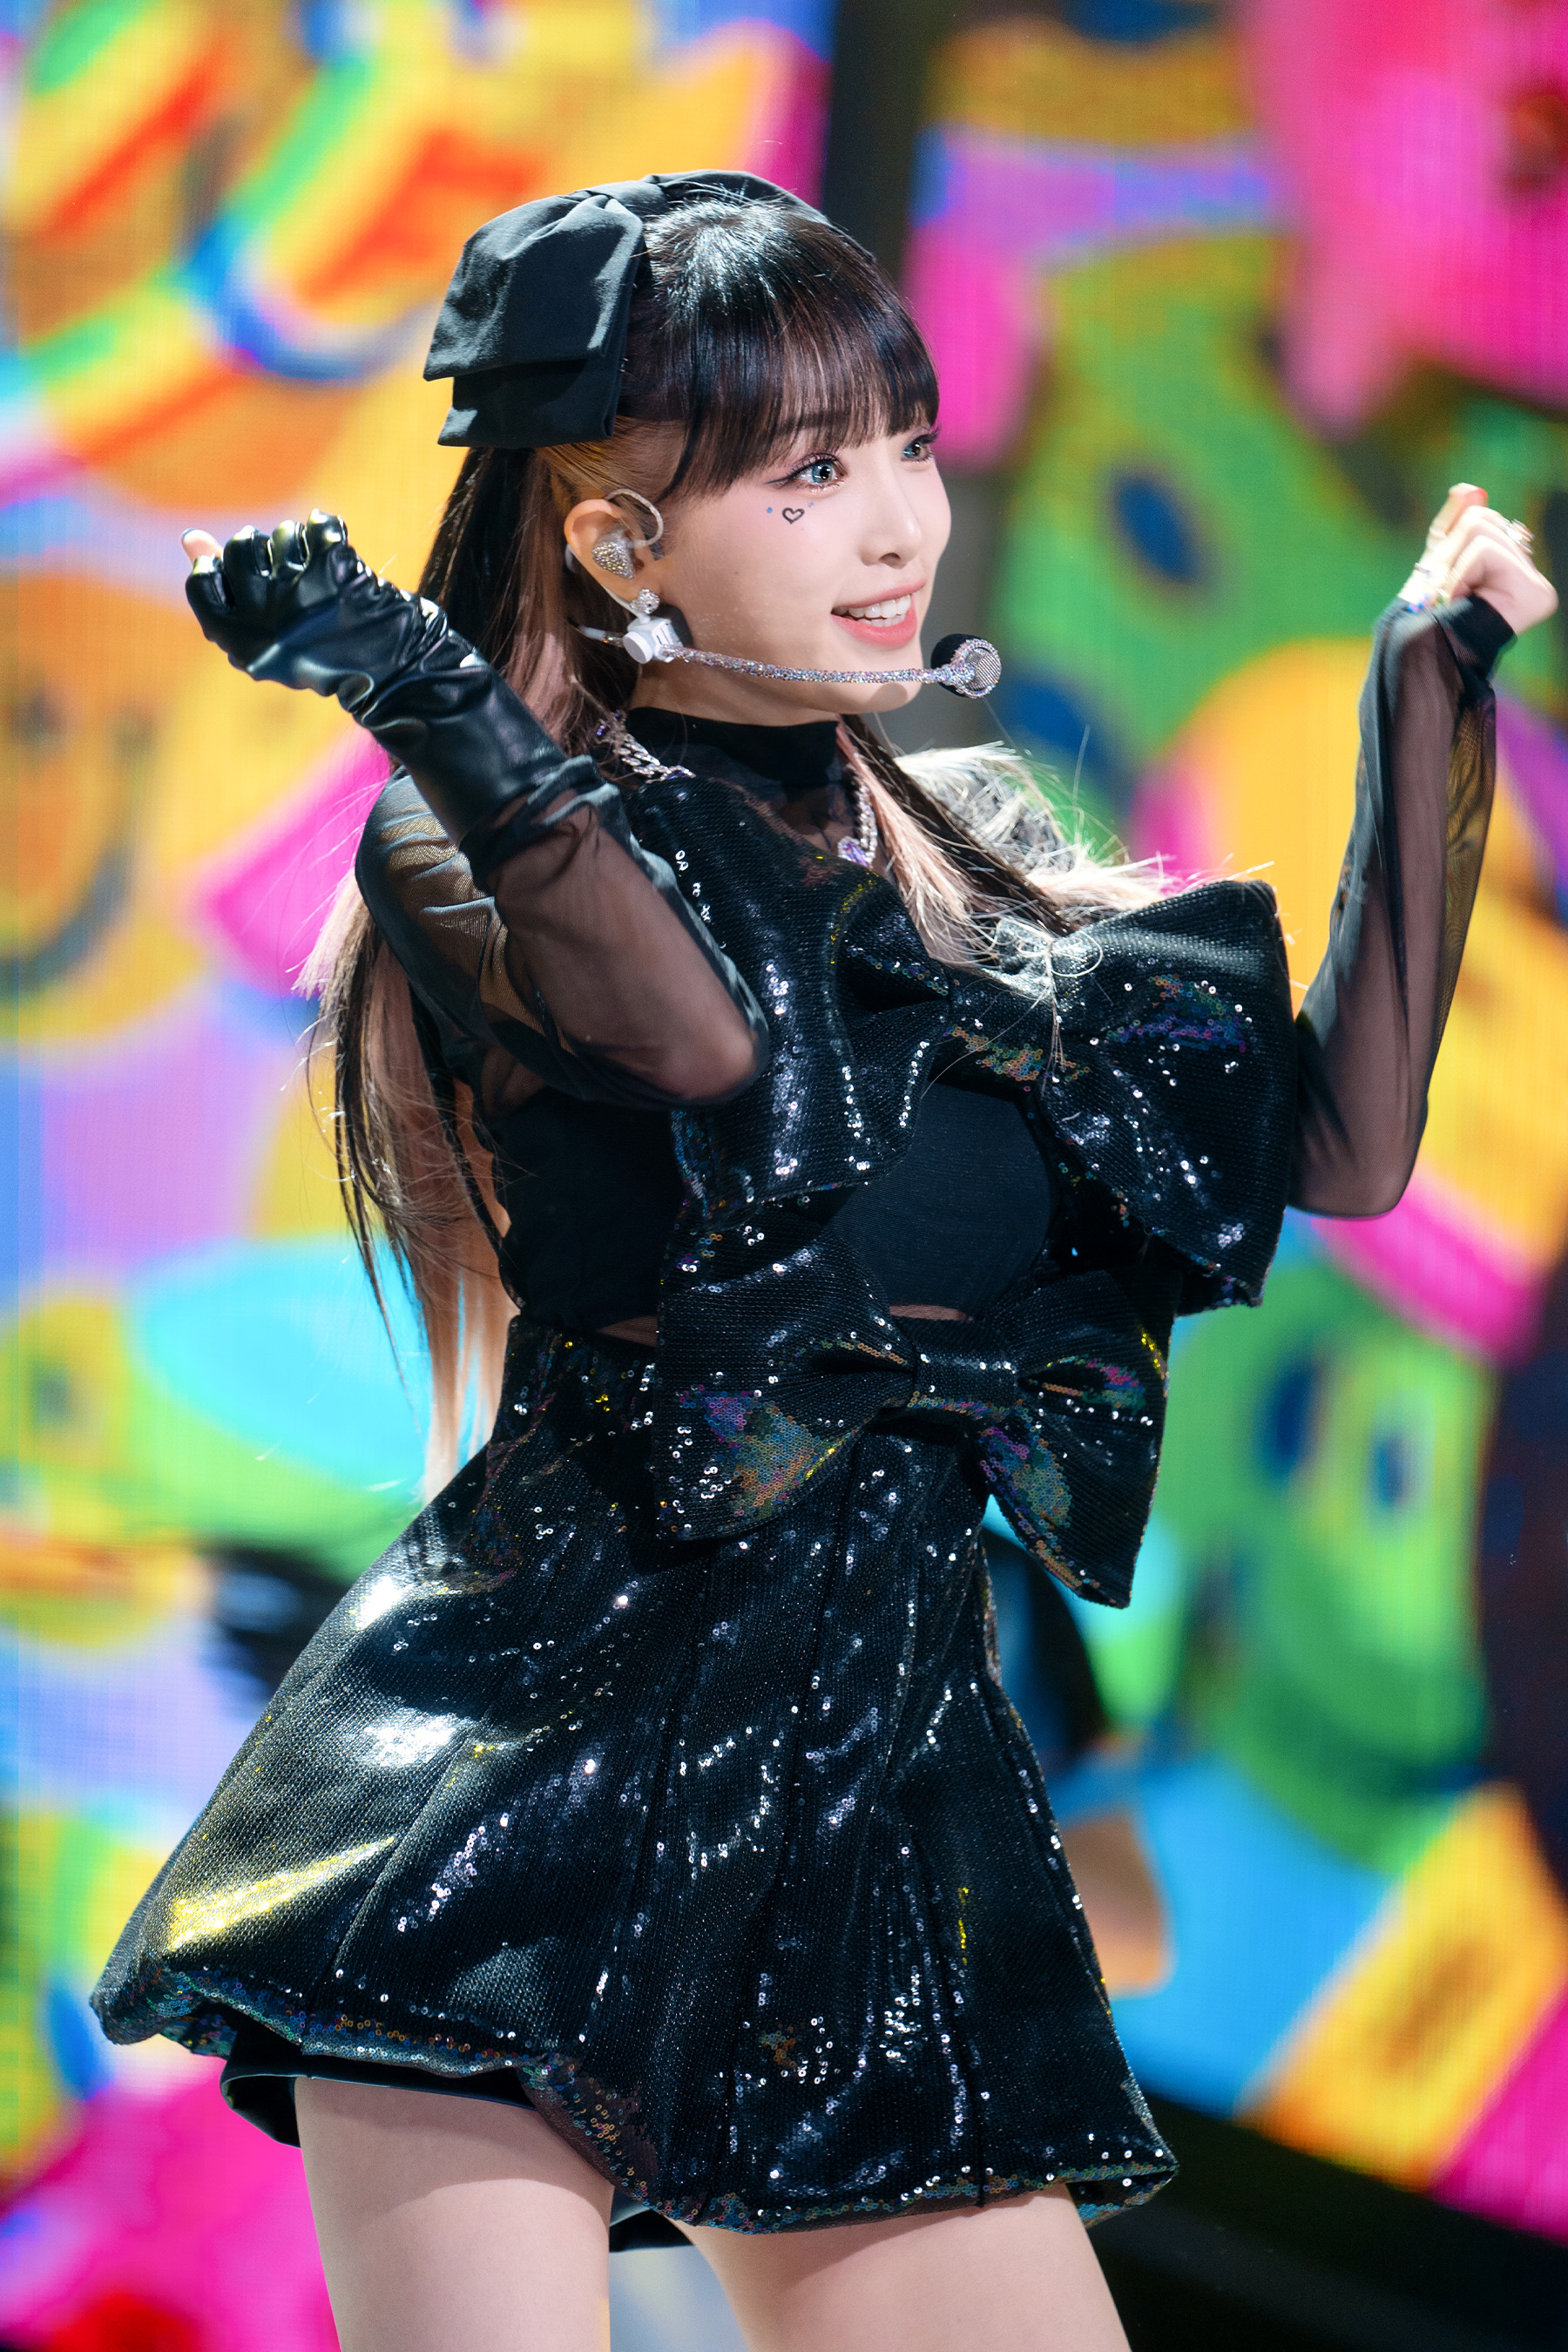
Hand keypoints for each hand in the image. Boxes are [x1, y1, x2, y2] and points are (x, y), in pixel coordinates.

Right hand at [181, 510, 365, 670]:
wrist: (394, 672)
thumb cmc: (323, 654)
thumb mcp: (267, 635)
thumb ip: (225, 589)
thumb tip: (190, 536)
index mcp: (242, 644)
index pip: (202, 584)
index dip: (217, 569)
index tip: (238, 570)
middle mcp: (266, 619)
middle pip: (239, 549)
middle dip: (261, 550)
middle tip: (287, 572)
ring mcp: (301, 592)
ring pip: (281, 535)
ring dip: (299, 546)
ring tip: (319, 577)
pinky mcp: (335, 570)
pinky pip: (319, 525)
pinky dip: (329, 533)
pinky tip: (339, 556)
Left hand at [1398, 485, 1557, 636]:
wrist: (1426, 655)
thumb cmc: (1430, 615)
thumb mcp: (1439, 561)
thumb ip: (1453, 524)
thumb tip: (1466, 488)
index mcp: (1510, 568)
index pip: (1483, 522)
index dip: (1452, 545)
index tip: (1443, 583)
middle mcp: (1529, 574)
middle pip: (1482, 520)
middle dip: (1449, 554)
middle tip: (1443, 591)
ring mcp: (1536, 584)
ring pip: (1481, 529)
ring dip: (1452, 566)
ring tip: (1453, 598)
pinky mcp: (1536, 593)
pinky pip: (1484, 550)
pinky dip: (1460, 574)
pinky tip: (1462, 602)